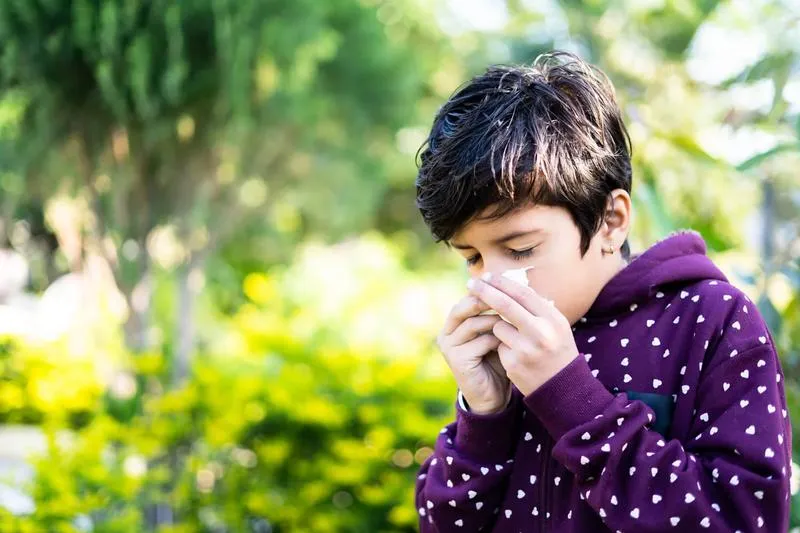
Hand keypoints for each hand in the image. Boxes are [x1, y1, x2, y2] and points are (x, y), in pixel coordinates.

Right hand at [436, 294, 511, 414]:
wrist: (492, 396)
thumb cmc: (498, 360)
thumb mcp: (499, 333)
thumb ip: (501, 313)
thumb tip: (520, 284)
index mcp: (455, 322)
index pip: (468, 297)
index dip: (488, 290)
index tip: (510, 285)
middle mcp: (447, 332)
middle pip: (465, 306)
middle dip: (488, 301)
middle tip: (511, 299)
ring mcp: (449, 346)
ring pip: (473, 323)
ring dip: (495, 322)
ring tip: (515, 324)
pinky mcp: (456, 360)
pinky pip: (479, 342)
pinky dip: (496, 341)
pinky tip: (510, 344)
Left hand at [467, 273, 578, 396]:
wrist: (562, 389)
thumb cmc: (556, 351)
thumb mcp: (555, 326)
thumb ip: (536, 307)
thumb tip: (509, 284)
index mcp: (553, 320)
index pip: (523, 293)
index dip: (502, 282)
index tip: (487, 276)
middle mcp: (541, 333)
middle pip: (505, 305)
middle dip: (485, 291)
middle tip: (470, 284)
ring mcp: (526, 350)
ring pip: (498, 326)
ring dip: (500, 329)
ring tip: (518, 342)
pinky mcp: (513, 364)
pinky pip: (497, 345)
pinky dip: (503, 347)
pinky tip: (518, 358)